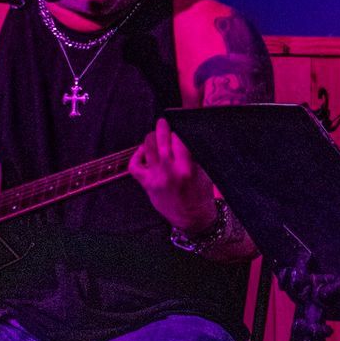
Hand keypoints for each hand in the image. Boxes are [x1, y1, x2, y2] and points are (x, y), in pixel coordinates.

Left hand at [129, 119, 218, 234]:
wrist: (192, 218)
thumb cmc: (201, 196)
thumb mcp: (204, 174)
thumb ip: (193, 156)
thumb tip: (182, 137)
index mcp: (187, 168)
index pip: (179, 140)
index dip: (177, 131)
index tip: (178, 127)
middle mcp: (169, 171)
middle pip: (161, 140)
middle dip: (162, 127)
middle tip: (163, 122)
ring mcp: (156, 177)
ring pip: (148, 148)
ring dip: (151, 138)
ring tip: (155, 135)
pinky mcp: (147, 184)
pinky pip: (135, 166)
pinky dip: (137, 156)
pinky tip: (144, 152)